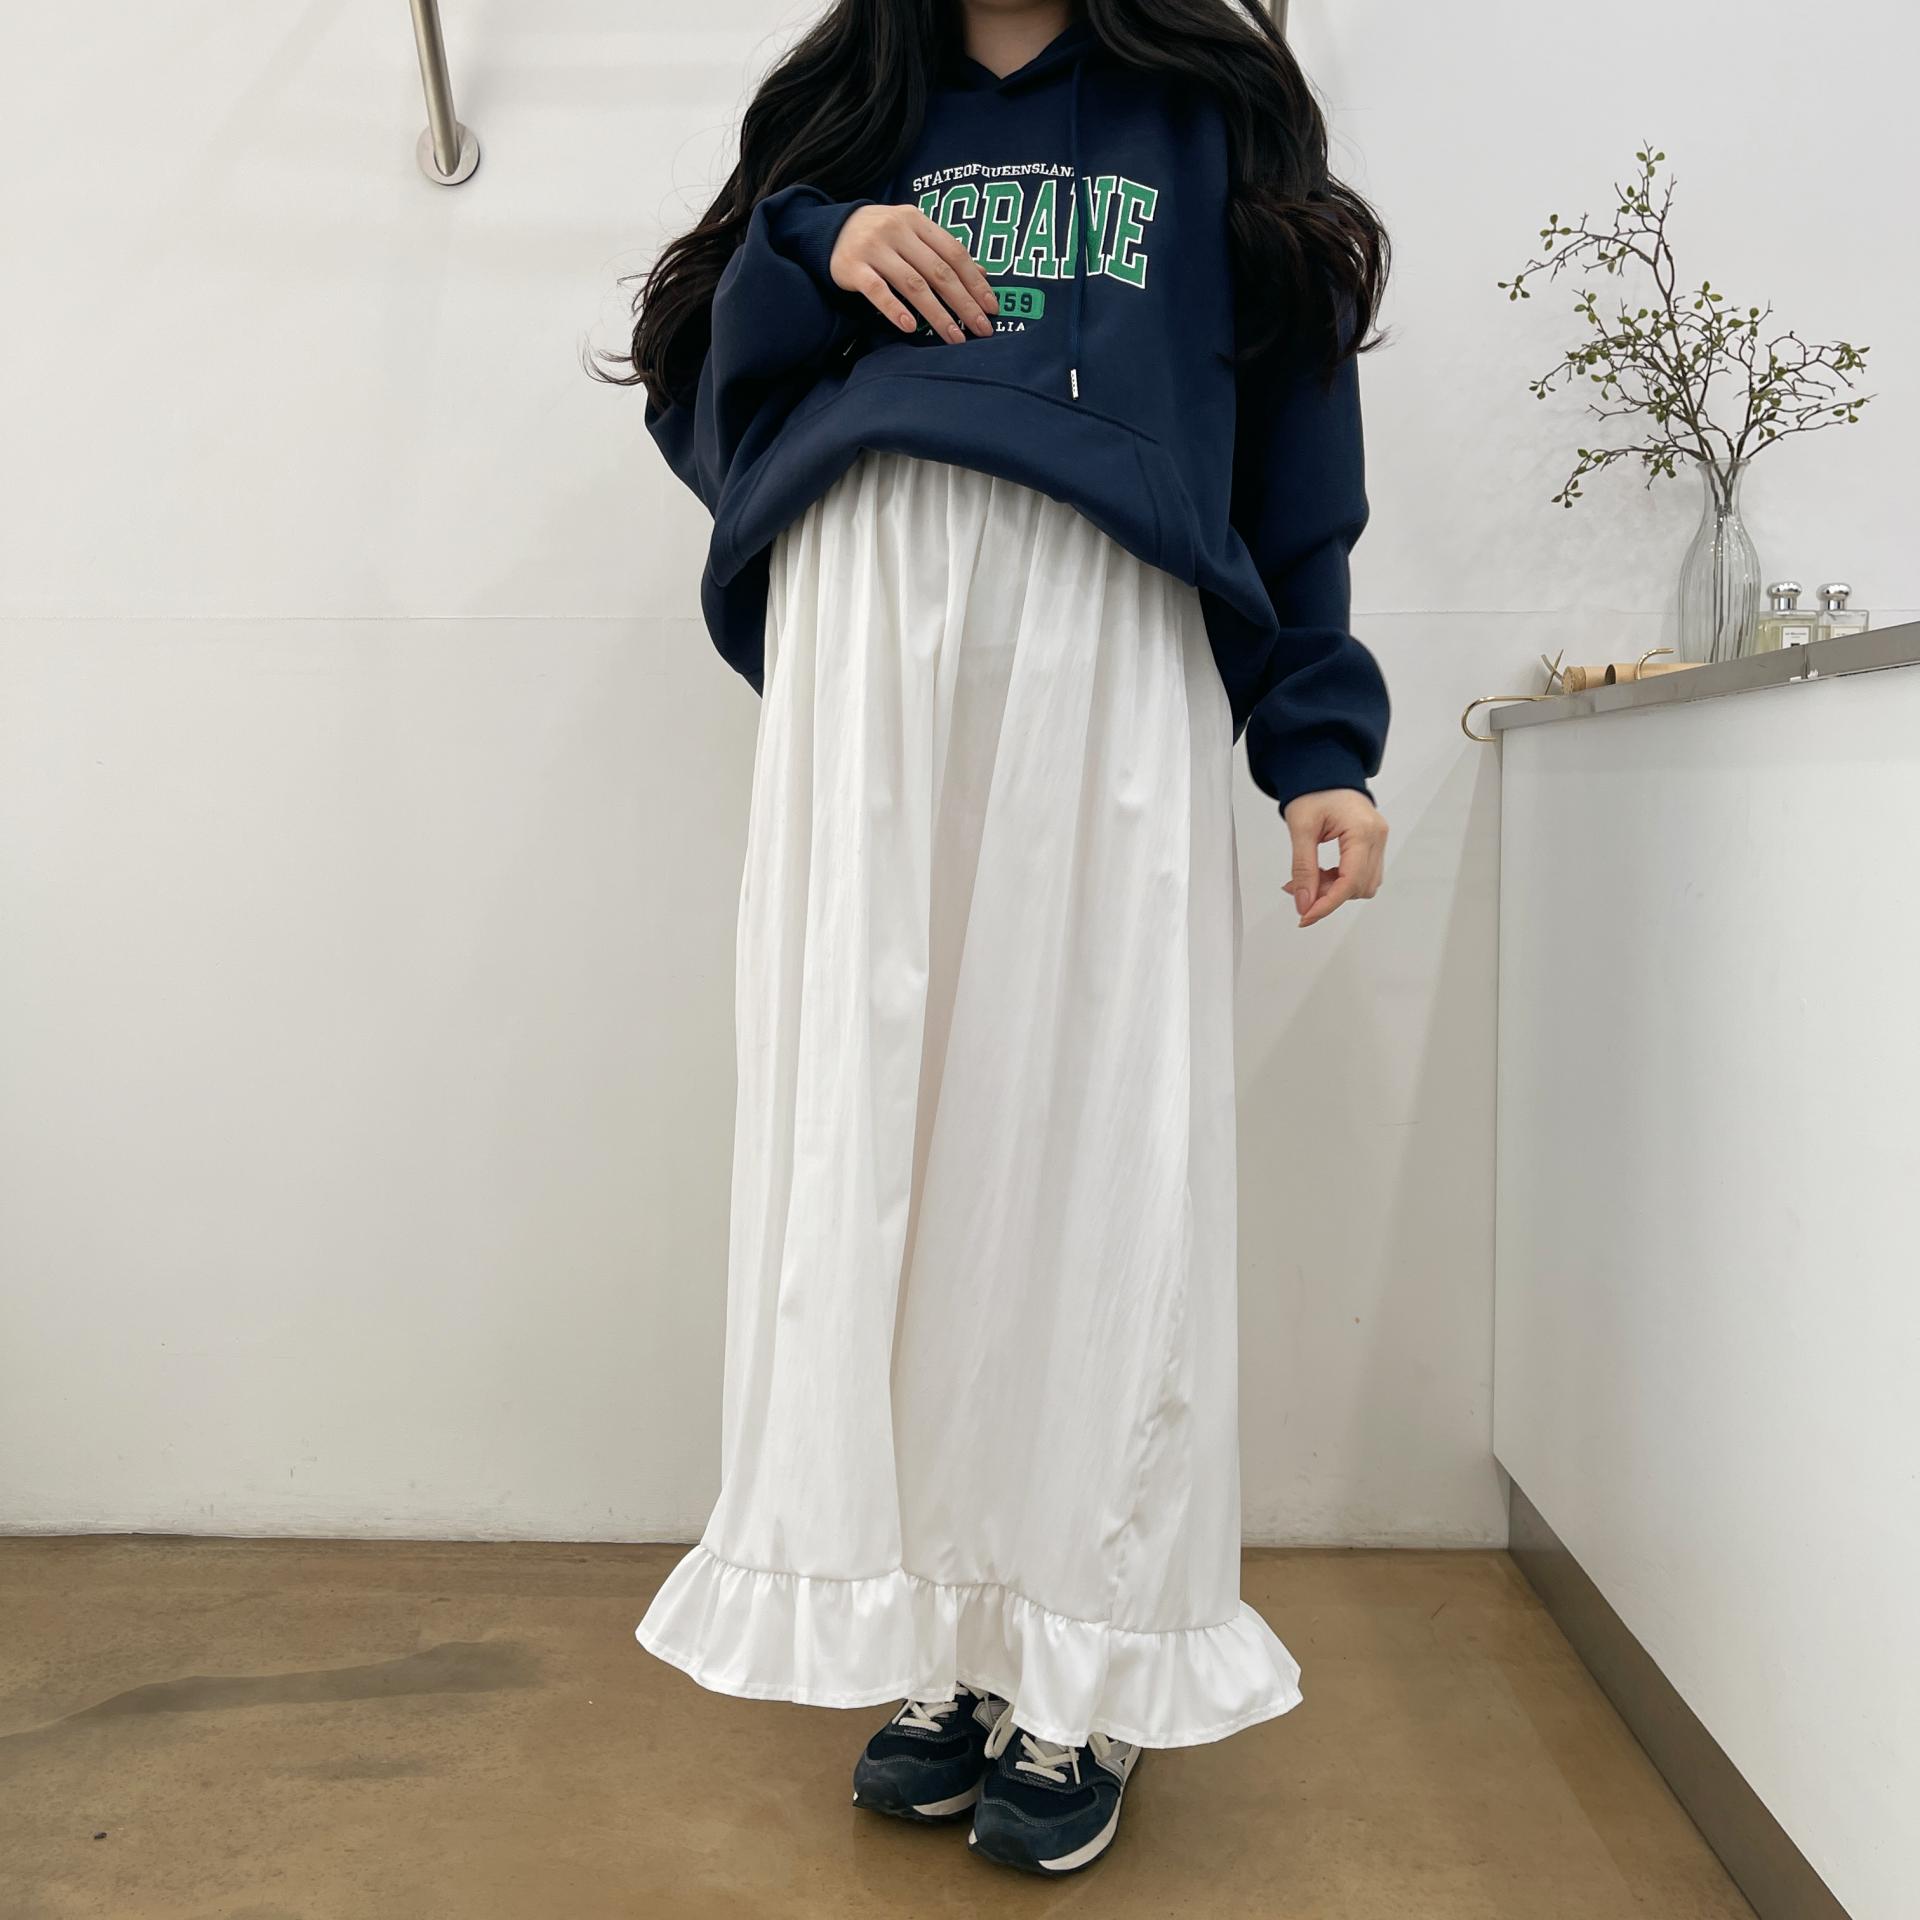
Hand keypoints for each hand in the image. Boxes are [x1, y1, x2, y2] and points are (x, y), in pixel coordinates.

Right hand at [830, 204, 998, 345]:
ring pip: (913, 284)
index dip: (975, 281)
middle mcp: (898, 230)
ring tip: (955, 337)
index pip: (954, 253)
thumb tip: (982, 274)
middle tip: (981, 329)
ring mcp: (874, 248)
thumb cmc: (881, 237)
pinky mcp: (853, 268)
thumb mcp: (914, 234)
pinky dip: (896, 310)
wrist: (831, 231)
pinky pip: (878, 291)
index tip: (992, 307)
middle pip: (938, 271)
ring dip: (937, 314)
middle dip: (964, 302)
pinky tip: (911, 328)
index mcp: (917, 221)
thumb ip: (943, 251)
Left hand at [1283, 789, 1387, 927]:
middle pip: (1359, 887)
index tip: (1305, 917)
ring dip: (1336, 890)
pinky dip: (1342, 881)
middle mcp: (1378, 837)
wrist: (1325, 770)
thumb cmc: (1314, 791)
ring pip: (1364, 885)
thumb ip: (1303, 868)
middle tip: (1299, 890)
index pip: (1350, 881)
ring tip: (1311, 879)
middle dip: (1329, 896)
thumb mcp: (1301, 829)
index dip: (1327, 904)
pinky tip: (1322, 874)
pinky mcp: (1375, 844)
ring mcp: (1379, 840)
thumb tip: (1304, 903)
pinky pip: (1363, 874)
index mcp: (1363, 830)